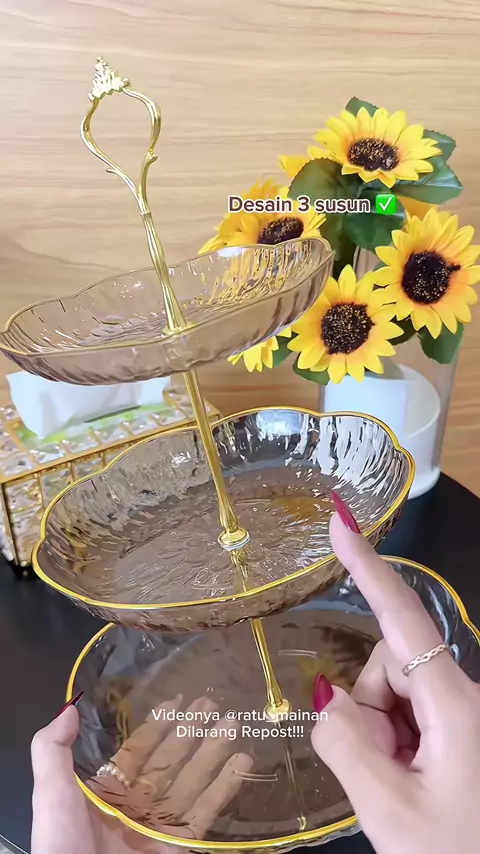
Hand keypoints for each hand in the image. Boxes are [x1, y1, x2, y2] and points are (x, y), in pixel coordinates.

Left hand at [31, 696, 252, 853]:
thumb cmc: (61, 843)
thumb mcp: (49, 793)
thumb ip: (53, 750)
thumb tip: (69, 708)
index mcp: (106, 792)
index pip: (138, 751)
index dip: (157, 725)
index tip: (177, 700)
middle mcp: (136, 805)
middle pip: (170, 761)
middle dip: (191, 732)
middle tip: (211, 704)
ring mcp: (159, 826)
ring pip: (192, 782)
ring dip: (213, 752)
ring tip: (233, 723)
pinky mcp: (178, 845)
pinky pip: (205, 814)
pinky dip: (224, 788)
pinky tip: (240, 763)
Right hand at [311, 506, 479, 853]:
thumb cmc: (457, 853)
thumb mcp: (389, 810)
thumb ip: (345, 745)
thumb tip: (326, 700)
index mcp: (454, 702)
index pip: (402, 616)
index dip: (369, 566)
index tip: (341, 522)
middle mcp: (463, 695)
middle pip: (388, 666)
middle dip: (370, 710)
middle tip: (384, 777)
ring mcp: (462, 712)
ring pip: (394, 693)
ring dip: (382, 734)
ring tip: (403, 788)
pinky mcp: (459, 728)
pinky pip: (409, 715)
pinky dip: (395, 743)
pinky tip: (413, 784)